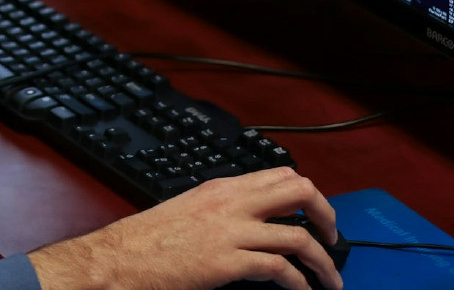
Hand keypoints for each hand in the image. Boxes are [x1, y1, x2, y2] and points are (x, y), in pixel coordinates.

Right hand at [29, 168, 341, 289]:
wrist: (119, 259)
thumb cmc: (147, 241)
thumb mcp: (188, 211)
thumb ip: (221, 212)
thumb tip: (251, 225)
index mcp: (221, 188)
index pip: (280, 175)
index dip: (309, 195)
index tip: (317, 215)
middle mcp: (230, 203)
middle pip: (298, 191)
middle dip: (326, 216)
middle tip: (333, 239)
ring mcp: (230, 231)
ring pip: (298, 236)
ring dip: (323, 262)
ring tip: (330, 280)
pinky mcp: (227, 262)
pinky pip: (279, 269)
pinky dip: (298, 283)